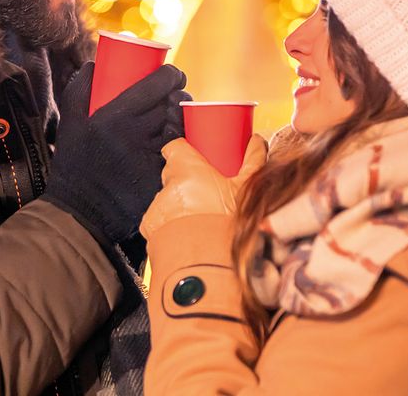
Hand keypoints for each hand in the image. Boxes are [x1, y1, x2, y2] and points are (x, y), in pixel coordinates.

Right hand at [44, 62, 188, 245]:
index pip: (158, 84)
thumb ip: (79, 88)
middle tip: (177, 96)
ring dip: (185, 118)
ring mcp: (150, 158)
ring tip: (180, 116)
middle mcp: (135, 135)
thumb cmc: (74, 163)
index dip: (172, 74)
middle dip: (181, 95)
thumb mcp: (69, 122)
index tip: (172, 75)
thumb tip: (95, 62)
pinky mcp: (161, 178)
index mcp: (114, 117)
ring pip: (182, 128)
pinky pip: (182, 155)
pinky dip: (187, 145)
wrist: (81, 211)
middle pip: (174, 104)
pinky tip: (186, 141)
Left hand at [139, 134, 266, 238]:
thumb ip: (252, 161)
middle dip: (186, 182)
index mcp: (188, 170)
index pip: (175, 148)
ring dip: (179, 205)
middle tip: (207, 193)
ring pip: (167, 199)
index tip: (195, 158)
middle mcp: (168, 185)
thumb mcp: (246, 190)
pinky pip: (159, 219)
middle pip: (173, 175)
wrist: (207, 264)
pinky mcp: (150, 226)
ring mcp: (157, 206)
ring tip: (200, 219)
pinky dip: (169, 224)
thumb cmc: (226, 225)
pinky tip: (187, 233)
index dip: (184, 152)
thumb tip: (257, 143)